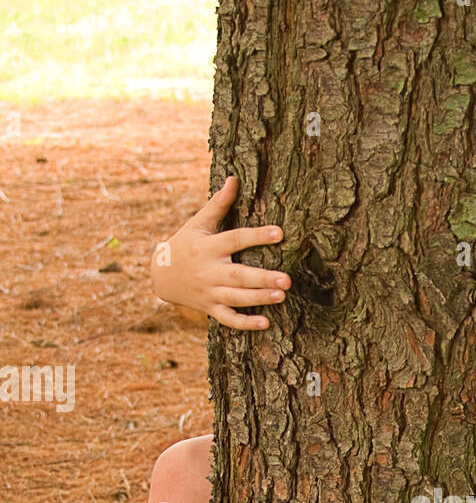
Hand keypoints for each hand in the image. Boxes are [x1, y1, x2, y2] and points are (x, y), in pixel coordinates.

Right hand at [150, 175, 290, 328]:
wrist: (161, 275)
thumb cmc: (185, 244)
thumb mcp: (198, 223)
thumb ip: (218, 203)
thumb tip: (234, 179)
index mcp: (208, 247)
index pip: (235, 240)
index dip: (257, 236)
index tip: (280, 233)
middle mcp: (209, 271)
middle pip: (238, 275)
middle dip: (262, 278)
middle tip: (287, 279)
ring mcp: (209, 292)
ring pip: (235, 298)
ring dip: (258, 298)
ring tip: (282, 296)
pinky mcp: (210, 308)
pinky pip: (228, 319)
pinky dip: (245, 323)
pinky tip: (265, 323)